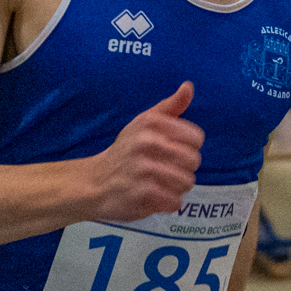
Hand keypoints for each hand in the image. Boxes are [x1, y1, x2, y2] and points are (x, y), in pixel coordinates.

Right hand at [88, 81, 202, 220]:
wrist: (94, 183)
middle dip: (183, 169)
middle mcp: (147, 143)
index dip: (188, 147)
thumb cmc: (126, 151)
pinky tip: (153, 197)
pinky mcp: (143, 193)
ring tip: (159, 184)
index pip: (196, 138)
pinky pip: (175, 201)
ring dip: (176, 188)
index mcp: (151, 122)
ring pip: (187, 182)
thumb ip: (170, 106)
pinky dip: (167, 203)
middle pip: (194, 161)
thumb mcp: (144, 123)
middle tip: (164, 170)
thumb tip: (189, 87)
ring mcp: (145, 169)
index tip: (172, 151)